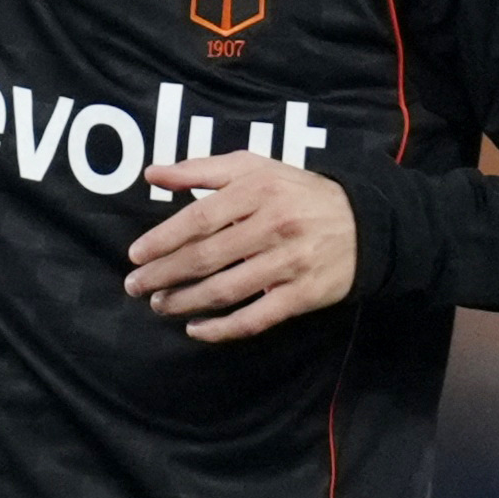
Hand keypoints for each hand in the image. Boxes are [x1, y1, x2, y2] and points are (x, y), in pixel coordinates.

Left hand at [125, 154, 357, 341]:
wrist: (363, 224)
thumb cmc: (296, 192)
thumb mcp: (254, 168)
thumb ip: (200, 169)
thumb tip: (151, 174)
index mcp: (258, 190)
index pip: (199, 218)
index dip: (162, 239)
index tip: (135, 255)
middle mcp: (273, 226)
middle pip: (206, 257)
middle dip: (164, 275)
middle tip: (135, 286)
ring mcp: (288, 263)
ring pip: (225, 290)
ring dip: (185, 302)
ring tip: (160, 304)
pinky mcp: (301, 296)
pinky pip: (254, 318)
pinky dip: (221, 329)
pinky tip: (195, 329)